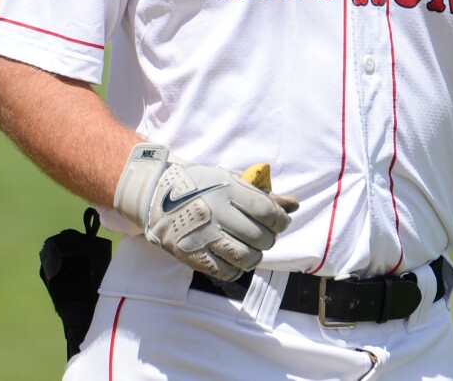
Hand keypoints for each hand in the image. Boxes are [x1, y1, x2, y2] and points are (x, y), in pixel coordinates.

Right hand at [113, 143, 298, 280]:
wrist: (158, 196)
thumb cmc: (203, 186)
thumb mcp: (232, 179)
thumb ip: (265, 194)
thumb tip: (295, 205)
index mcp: (228, 190)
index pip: (269, 211)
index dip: (280, 220)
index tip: (279, 221)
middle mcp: (218, 213)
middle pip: (261, 237)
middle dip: (268, 239)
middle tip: (262, 235)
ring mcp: (204, 236)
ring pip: (247, 258)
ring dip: (254, 256)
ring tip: (249, 248)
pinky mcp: (192, 255)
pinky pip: (226, 272)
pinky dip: (235, 269)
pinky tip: (232, 258)